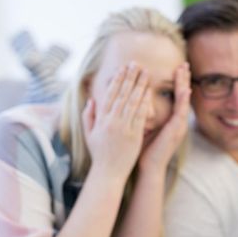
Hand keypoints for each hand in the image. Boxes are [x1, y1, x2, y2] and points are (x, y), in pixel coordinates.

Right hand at [82, 63, 149, 180]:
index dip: (117, 80)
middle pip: (122, 94)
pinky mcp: (134, 134)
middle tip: (136, 64)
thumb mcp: (89, 134)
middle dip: (130, 77)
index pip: (110, 95)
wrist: (108, 172)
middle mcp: (112, 121)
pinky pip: (140, 115)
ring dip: (139, 85)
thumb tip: (91, 100)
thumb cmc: (99, 154)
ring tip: (145, 73)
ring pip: (132, 101)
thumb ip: (89, 116)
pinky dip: (144, 102)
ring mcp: (124, 127)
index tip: (123, 68)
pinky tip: (148, 91)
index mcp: (101, 119)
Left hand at [138, 62, 190, 170]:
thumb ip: (142, 114)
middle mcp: (177, 122)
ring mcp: (178, 126)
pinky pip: (181, 113)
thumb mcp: (143, 127)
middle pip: (182, 96)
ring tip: (185, 71)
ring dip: (184, 85)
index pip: (175, 97)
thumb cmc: (144, 150)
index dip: (175, 83)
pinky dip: (184, 101)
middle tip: (184, 64)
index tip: (175, 68)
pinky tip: (186, 89)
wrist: (148, 168)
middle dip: (182, 80)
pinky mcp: (176, 131)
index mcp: (170, 121)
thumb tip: (133, 102)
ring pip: (184, 101)